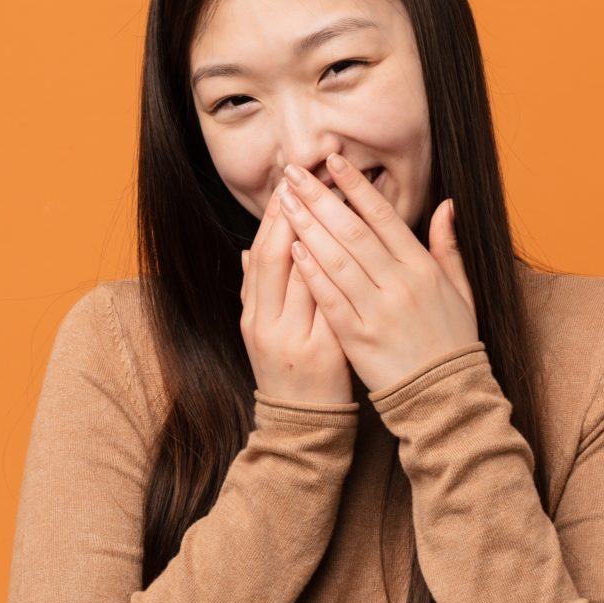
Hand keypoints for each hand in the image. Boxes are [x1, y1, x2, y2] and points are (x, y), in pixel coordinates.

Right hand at [239, 186, 352, 404]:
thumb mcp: (262, 331)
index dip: (275, 216)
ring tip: (336, 199)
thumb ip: (255, 291)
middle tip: (310, 176)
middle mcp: (267, 324)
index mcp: (253, 315)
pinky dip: (342, 274)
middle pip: (278, 257)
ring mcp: (294, 338)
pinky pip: (332, 305)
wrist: (302, 425)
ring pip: (305, 276)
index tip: (291, 181)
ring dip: (323, 234)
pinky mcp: (324, 352)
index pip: (262, 254)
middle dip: (296, 214)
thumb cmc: (287, 371)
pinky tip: (356, 249)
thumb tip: (247, 251)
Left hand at [274, 153, 477, 393]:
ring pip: (337, 260)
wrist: (447, 398)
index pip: (384, 217)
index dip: (356, 186)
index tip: (332, 161)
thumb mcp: (461, 290)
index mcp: (423, 269)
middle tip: (294, 172)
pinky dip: (311, 273)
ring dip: (307, 227)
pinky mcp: (359, 339)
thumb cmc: (452, 341)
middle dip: (321, 198)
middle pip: (353, 232)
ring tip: (284, 202)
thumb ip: (449, 246)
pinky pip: (330, 299)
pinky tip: (293, 249)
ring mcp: (378, 312)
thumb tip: (445, 204)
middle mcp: (400, 285)